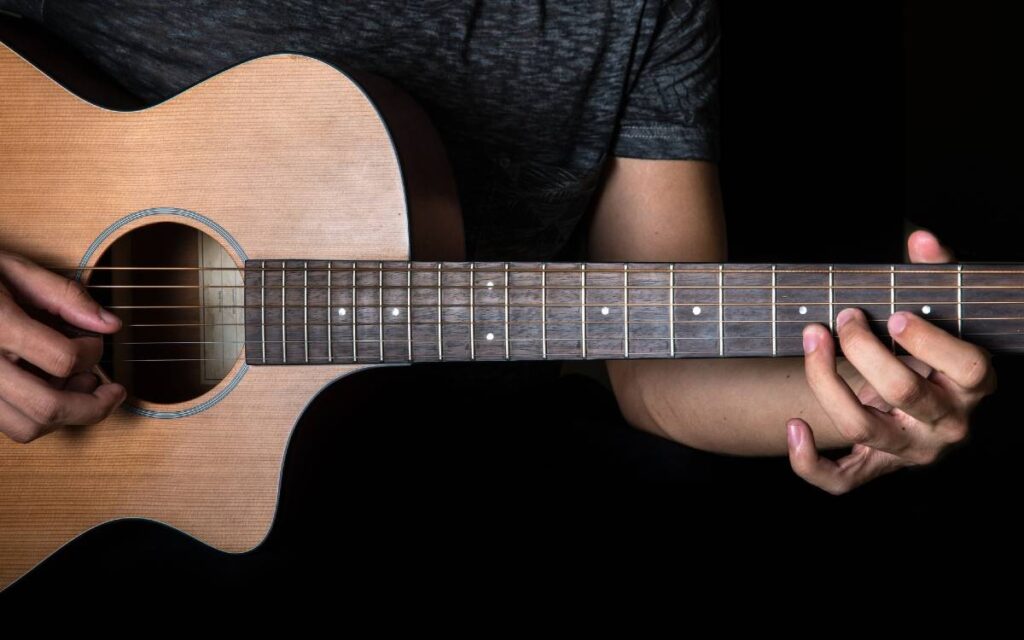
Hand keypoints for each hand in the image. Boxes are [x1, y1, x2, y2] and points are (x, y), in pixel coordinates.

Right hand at [0, 251, 125, 442]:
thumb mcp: (12, 268)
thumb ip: (63, 295)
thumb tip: (110, 325)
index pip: (62, 359)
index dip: (92, 352)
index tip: (95, 340)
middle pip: (47, 408)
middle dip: (93, 405)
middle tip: (112, 391)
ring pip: (25, 428)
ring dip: (64, 416)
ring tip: (79, 389)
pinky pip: (6, 425)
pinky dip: (36, 417)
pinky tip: (48, 391)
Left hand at [785, 230, 996, 493]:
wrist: (921, 405)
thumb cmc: (928, 352)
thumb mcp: (940, 315)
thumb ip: (934, 275)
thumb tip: (921, 238)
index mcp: (973, 385)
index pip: (967, 366)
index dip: (928, 341)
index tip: (892, 314)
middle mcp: (945, 424)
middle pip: (903, 393)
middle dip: (864, 350)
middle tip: (842, 317)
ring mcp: (908, 451)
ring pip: (863, 428)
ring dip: (827, 382)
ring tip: (812, 340)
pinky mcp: (876, 469)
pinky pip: (841, 480)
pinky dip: (809, 460)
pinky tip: (792, 426)